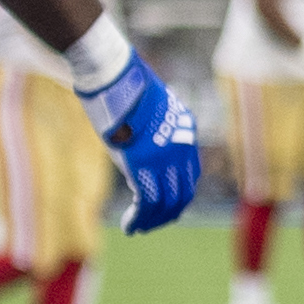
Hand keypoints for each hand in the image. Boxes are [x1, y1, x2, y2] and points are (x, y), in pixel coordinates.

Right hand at [72, 37, 202, 232]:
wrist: (114, 75)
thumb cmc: (122, 87)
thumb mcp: (146, 111)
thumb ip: (151, 133)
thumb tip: (138, 152)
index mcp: (186, 131)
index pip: (189, 175)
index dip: (176, 196)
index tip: (160, 207)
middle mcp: (182, 146)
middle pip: (182, 193)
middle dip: (167, 214)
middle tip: (149, 224)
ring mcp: (165, 156)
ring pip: (167, 202)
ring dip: (152, 220)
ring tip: (138, 228)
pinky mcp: (145, 163)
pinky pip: (148, 201)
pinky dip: (140, 218)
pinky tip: (131, 225)